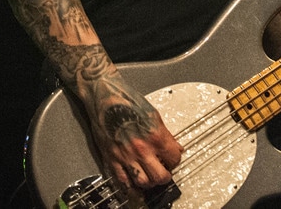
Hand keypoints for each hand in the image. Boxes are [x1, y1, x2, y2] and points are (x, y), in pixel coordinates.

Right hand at [86, 72, 182, 190]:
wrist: (105, 96)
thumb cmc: (127, 100)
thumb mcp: (154, 114)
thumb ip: (165, 134)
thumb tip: (174, 146)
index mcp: (156, 135)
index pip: (174, 159)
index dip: (175, 160)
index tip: (172, 160)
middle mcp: (142, 148)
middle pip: (160, 177)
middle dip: (165, 176)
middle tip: (163, 172)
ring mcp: (126, 155)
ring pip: (143, 182)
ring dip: (149, 182)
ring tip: (149, 176)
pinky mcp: (111, 158)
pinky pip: (123, 180)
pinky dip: (130, 184)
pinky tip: (134, 179)